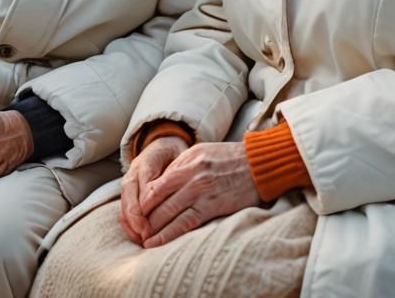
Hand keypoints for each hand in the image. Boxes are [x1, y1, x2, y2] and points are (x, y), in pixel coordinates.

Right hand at [119, 135, 189, 243]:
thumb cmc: (175, 155)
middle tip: (145, 236)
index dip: (144, 207)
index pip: (142, 187)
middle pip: (128, 199)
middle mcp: (134, 173)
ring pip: (124, 206)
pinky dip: (129, 225)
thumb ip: (176, 172)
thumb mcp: (179, 157)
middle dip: (135, 220)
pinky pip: (124, 210)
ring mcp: (129, 183)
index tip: (149, 224)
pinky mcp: (129, 193)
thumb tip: (175, 192)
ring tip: (141, 240)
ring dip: (131, 225)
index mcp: (146, 162)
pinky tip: (137, 237)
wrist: (164, 146)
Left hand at [137, 141, 260, 247]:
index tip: (136, 211)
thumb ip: (182, 165)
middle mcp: (190, 174)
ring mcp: (200, 191)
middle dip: (143, 217)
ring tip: (142, 239)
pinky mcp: (211, 206)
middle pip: (157, 199)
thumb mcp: (202, 152)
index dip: (142, 200)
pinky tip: (156, 242)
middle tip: (135, 229)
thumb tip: (162, 182)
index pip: (155, 183)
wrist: (258, 164)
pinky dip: (167, 235)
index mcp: (186, 159)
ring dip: (151, 228)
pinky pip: (184, 223)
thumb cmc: (230, 158)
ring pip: (167, 213)